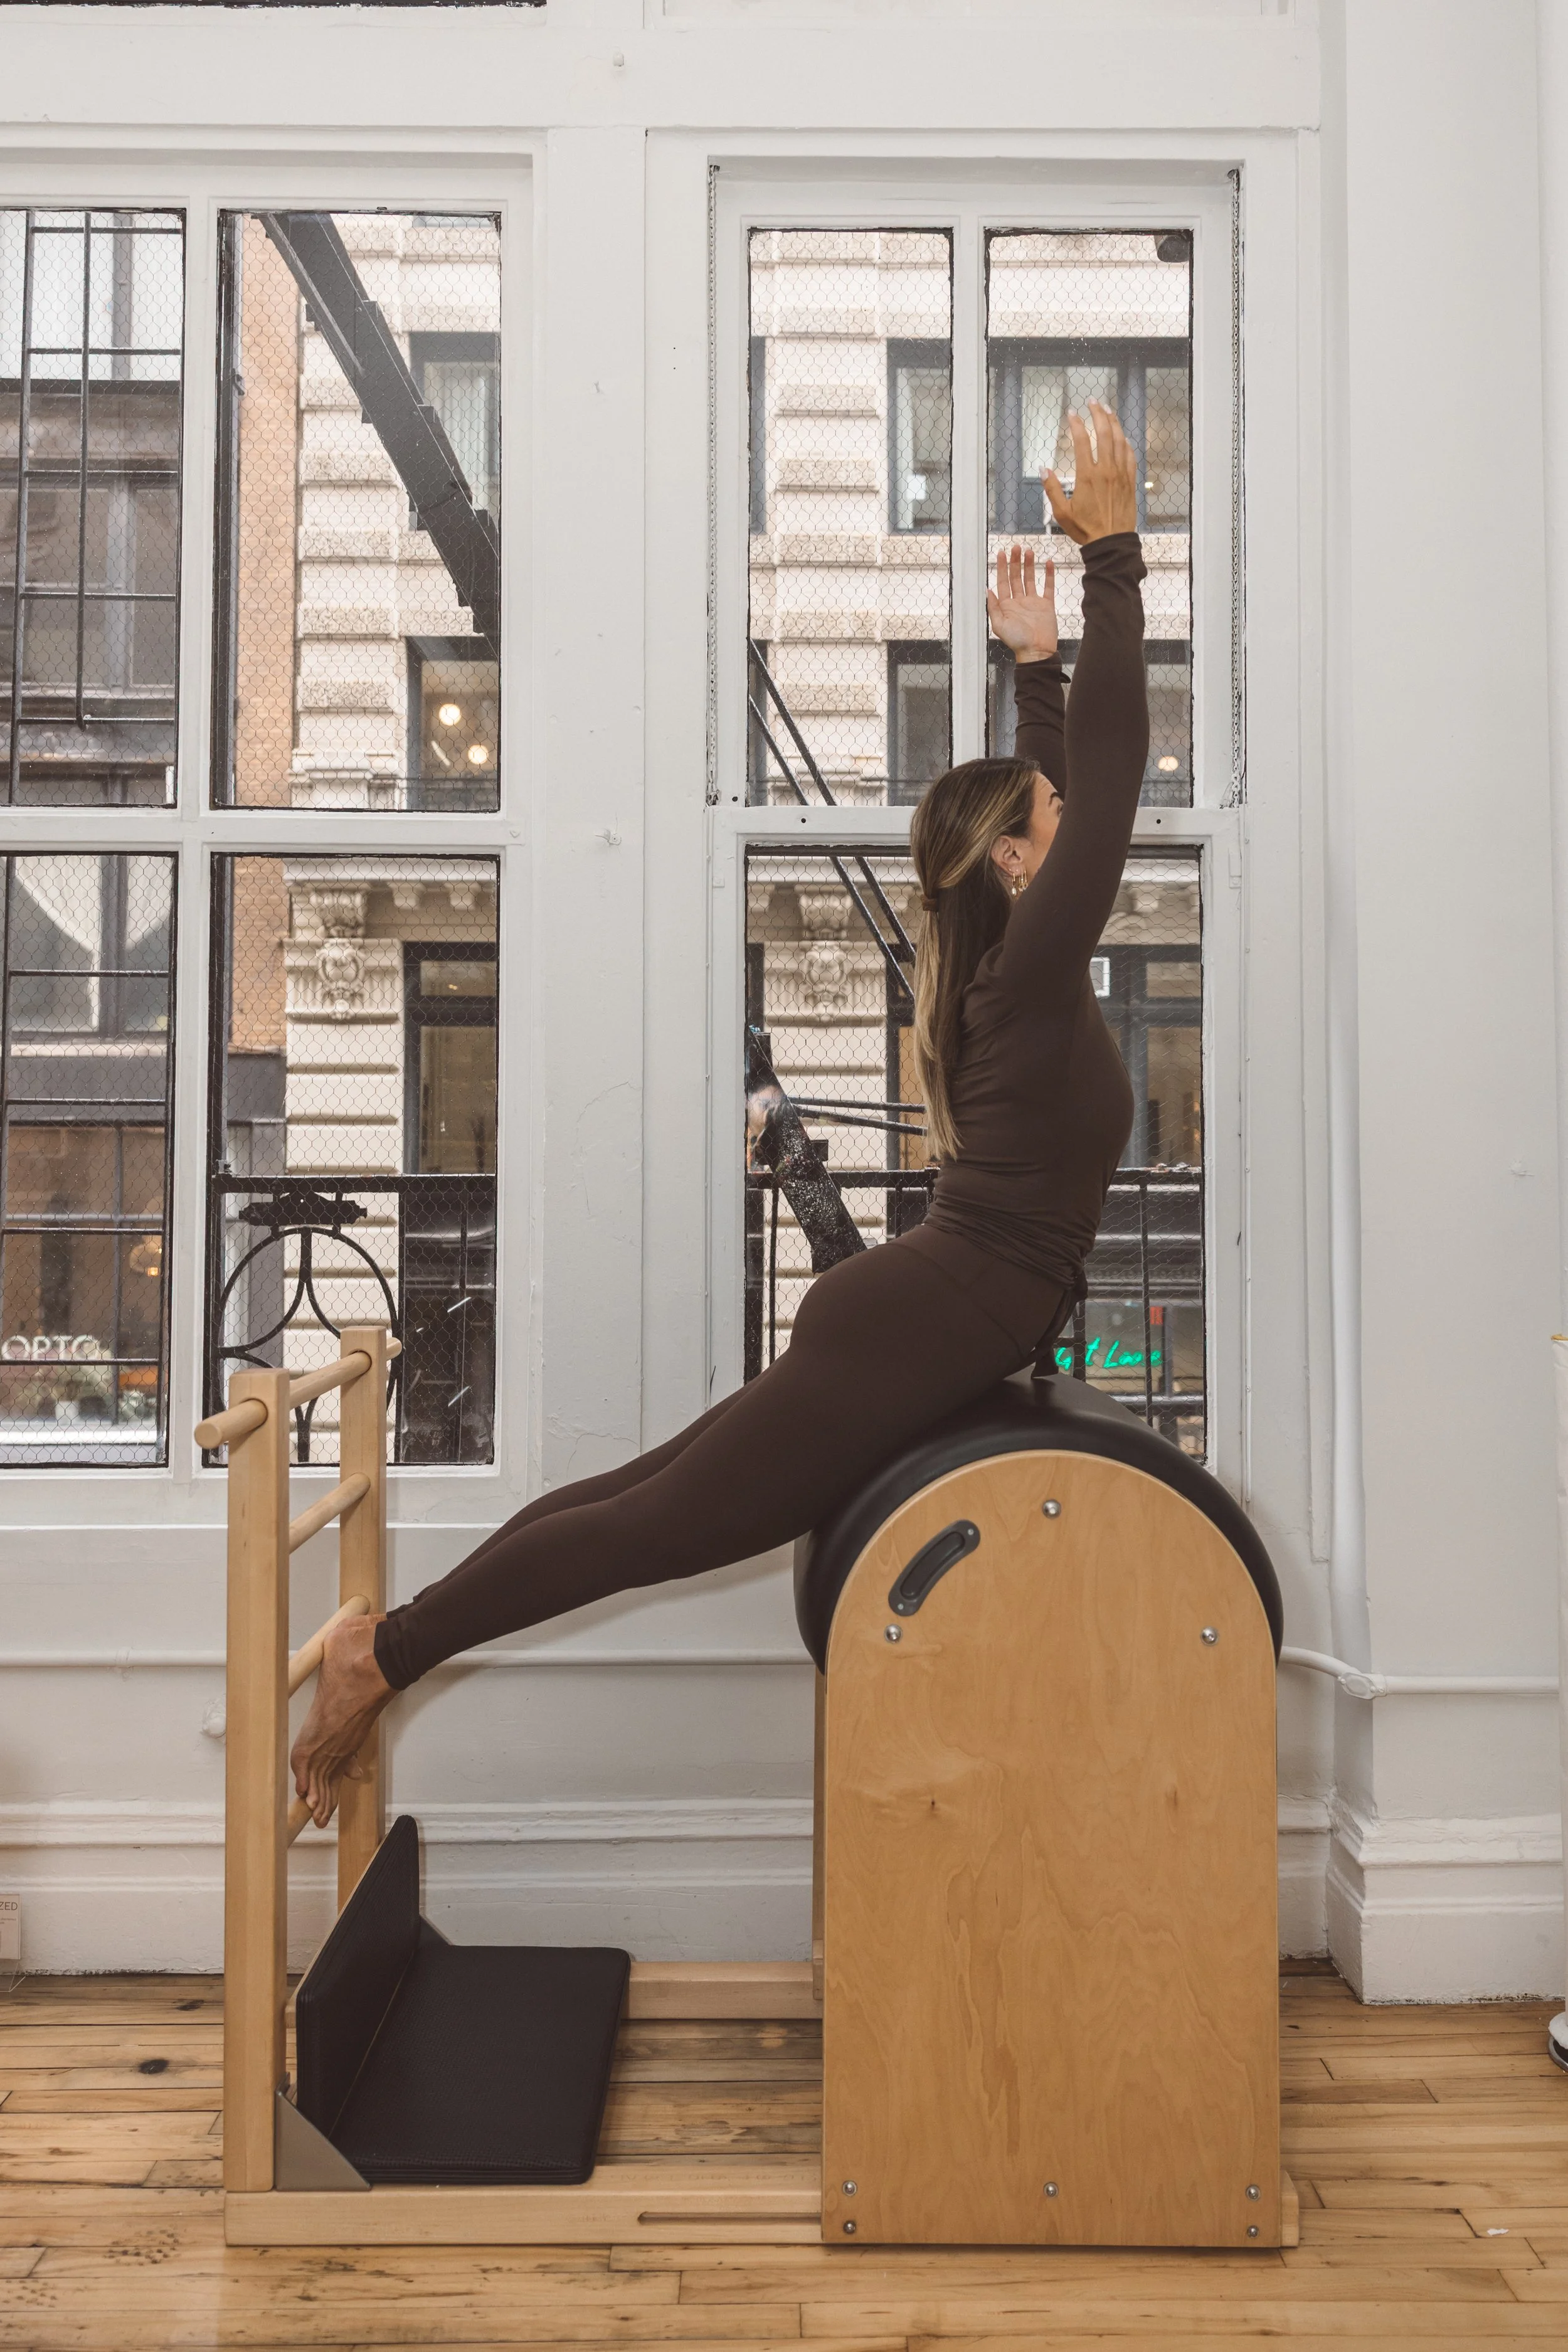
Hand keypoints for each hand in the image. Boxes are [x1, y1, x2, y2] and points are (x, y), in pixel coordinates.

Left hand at [986, 544, 1056, 664]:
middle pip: (1016, 577)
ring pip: (1030, 579)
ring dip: (1029, 565)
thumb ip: (993, 607)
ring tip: (1029, 552)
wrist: (1036, 652)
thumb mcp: (999, 625)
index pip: (1003, 582)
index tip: (1001, 553)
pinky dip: (1048, 575)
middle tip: (1016, 547)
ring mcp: (1033, 602)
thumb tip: (987, 590)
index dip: (1002, 567)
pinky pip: (1048, 587)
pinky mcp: (1047, 605)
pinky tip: (1047, 563)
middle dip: (1015, 562)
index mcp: (1007, 605)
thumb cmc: (1017, 641)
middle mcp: (1019, 601)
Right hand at [1043, 400, 1137, 544]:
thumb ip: (1052, 489)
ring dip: (1113, 422)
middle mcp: (1106, 470)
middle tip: (1093, 402)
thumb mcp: (1061, 513)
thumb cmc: (1086, 529)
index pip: (1082, 441)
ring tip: (1107, 410)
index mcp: (1087, 476)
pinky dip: (1125, 441)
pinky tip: (1121, 435)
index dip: (1076, 424)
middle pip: (1104, 433)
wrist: (1112, 543)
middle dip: (1098, 414)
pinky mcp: (1130, 480)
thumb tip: (1044, 469)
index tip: (1071, 414)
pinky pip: (1130, 454)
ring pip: (1119, 440)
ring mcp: (1120, 474)